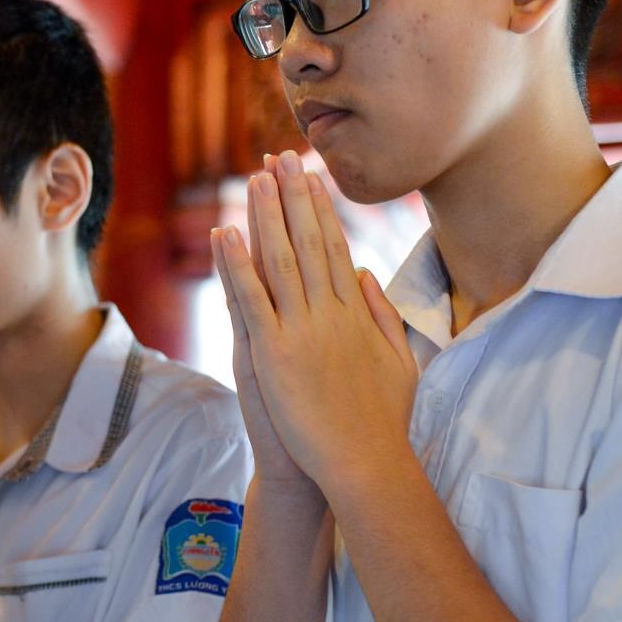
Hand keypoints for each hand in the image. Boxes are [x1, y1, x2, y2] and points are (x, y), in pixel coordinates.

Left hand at [224, 152, 419, 487]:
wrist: (365, 465)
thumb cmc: (381, 423)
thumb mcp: (396, 362)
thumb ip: (382, 315)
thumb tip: (366, 276)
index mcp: (356, 314)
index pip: (335, 248)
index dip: (320, 209)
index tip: (310, 176)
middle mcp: (331, 312)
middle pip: (310, 241)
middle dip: (294, 196)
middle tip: (281, 156)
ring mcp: (303, 330)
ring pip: (282, 258)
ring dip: (267, 214)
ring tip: (255, 176)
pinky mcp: (274, 352)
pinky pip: (251, 298)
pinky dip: (237, 264)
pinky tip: (225, 232)